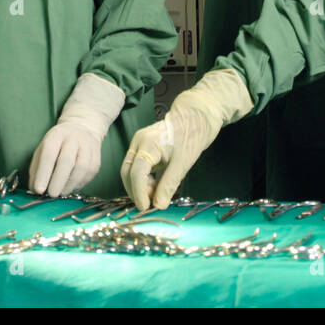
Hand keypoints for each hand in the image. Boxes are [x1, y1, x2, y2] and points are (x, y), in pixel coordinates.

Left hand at [30, 73, 124, 196]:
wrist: (82, 129)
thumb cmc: (58, 144)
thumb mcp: (43, 149)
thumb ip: (37, 168)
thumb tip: (34, 189)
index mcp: (56, 135)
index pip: (49, 154)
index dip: (43, 173)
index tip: (38, 189)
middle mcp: (74, 138)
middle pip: (67, 161)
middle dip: (58, 181)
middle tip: (51, 195)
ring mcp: (88, 147)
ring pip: (81, 168)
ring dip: (69, 184)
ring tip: (61, 193)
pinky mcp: (96, 158)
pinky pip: (89, 174)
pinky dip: (79, 184)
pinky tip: (71, 187)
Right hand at [121, 68, 253, 208]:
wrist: (196, 117)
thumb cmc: (191, 136)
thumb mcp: (182, 164)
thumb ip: (169, 185)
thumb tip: (159, 205)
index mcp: (147, 143)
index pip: (136, 173)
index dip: (138, 193)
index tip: (146, 207)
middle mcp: (138, 142)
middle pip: (128, 172)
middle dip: (136, 191)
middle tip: (150, 204)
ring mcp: (138, 143)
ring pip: (131, 170)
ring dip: (140, 186)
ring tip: (157, 193)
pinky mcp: (142, 146)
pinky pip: (137, 166)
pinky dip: (143, 179)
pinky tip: (156, 185)